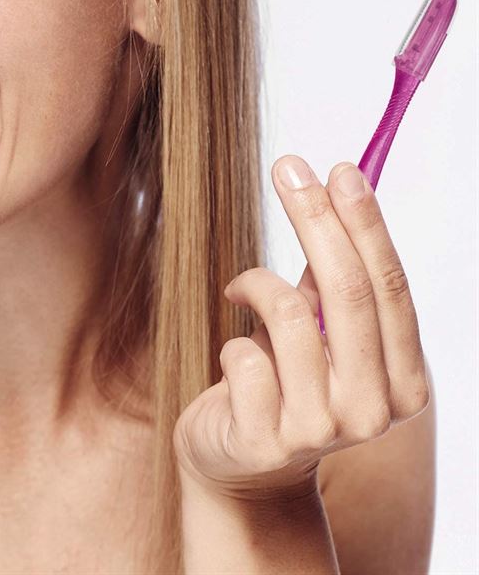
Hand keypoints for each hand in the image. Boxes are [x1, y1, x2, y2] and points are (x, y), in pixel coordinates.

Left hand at [173, 155, 430, 501]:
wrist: (245, 469)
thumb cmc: (287, 387)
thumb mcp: (323, 340)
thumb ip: (333, 287)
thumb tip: (333, 195)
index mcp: (405, 382)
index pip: (390, 287)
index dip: (365, 224)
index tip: (339, 169)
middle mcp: (373, 411)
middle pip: (348, 291)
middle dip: (315, 217)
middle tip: (287, 167)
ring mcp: (319, 430)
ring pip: (288, 315)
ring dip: (254, 285)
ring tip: (240, 291)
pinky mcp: (265, 438)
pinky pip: (241, 354)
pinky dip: (230, 340)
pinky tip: (230, 356)